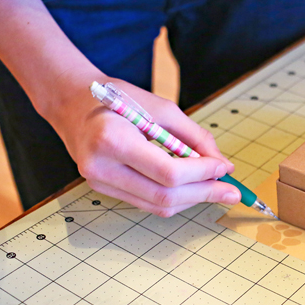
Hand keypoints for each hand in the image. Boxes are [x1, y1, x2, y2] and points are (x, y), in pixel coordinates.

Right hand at [45, 70, 238, 216]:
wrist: (72, 102)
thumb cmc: (117, 98)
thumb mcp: (161, 108)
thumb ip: (194, 137)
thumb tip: (223, 164)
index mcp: (113, 140)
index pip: (168, 173)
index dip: (202, 175)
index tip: (225, 169)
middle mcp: (101, 168)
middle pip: (165, 196)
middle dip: (204, 194)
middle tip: (232, 192)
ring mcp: (99, 183)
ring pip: (157, 206)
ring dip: (191, 199)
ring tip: (217, 190)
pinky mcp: (102, 190)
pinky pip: (146, 202)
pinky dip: (174, 198)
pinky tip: (192, 189)